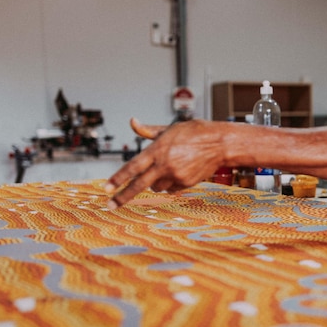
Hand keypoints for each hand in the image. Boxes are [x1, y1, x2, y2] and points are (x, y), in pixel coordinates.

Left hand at [104, 118, 223, 207]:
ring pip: (155, 187)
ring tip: (165, 169)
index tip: (107, 188)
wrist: (220, 144)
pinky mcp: (185, 183)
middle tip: (110, 205)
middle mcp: (164, 164)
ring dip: (154, 182)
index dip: (118, 178)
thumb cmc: (194, 132)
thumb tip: (132, 122)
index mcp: (158, 150)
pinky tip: (179, 171)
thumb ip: (148, 130)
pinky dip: (169, 183)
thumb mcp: (169, 128)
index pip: (133, 166)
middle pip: (139, 185)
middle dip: (123, 197)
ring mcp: (176, 175)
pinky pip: (170, 188)